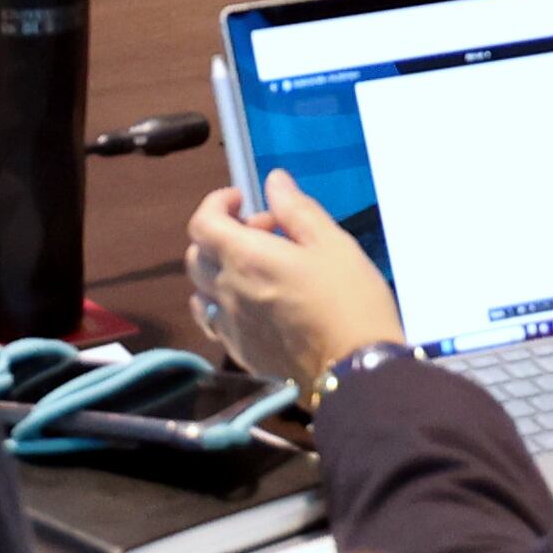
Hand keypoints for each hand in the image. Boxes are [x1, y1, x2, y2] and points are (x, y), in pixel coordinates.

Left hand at [188, 173, 406, 385]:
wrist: (356, 372)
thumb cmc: (349, 298)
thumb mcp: (331, 242)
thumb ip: (296, 209)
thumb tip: (272, 181)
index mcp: (245, 258)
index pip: (202, 223)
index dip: (216, 203)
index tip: (244, 199)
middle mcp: (226, 291)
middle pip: (197, 255)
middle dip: (222, 233)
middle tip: (264, 232)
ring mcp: (229, 326)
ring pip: (201, 289)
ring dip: (219, 269)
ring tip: (256, 269)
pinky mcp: (240, 353)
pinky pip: (214, 321)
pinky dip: (222, 302)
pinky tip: (253, 304)